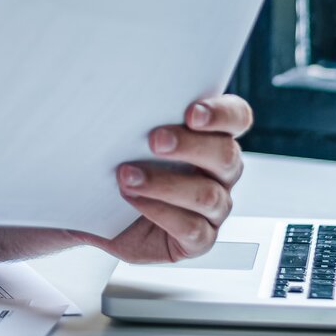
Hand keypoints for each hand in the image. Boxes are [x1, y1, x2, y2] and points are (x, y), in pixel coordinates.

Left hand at [71, 95, 252, 263]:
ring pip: (207, 195)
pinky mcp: (199, 239)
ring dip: (164, 183)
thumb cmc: (119, 163)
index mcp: (212, 136)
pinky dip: (160, 212)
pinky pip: (192, 229)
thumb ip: (141, 115)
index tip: (191, 112)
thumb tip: (123, 96)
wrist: (97, 209)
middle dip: (189, 146)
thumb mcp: (127, 133)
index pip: (237, 117)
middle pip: (226, 155)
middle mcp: (220, 172)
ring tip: (127, 176)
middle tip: (155, 140)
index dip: (222, 114)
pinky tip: (133, 201)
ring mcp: (214, 208)